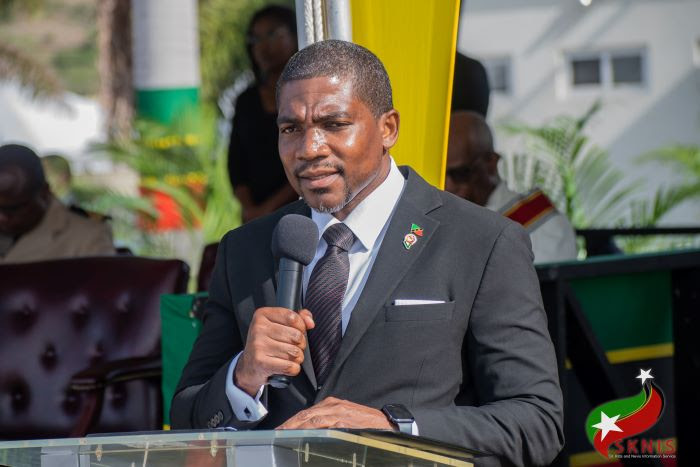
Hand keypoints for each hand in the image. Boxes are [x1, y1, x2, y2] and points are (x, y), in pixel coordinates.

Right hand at [234, 307, 314, 396]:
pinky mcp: (261, 362)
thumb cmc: (266, 344)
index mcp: (262, 315)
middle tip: (290, 348)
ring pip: (295, 352)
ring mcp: (258, 345)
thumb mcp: (278, 325)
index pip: (293, 317)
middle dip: (300, 345)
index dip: (301, 327)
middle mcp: (258, 328)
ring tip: (286, 358)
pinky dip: (293, 369)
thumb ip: (298, 318)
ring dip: (296, 358)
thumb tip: (310, 322)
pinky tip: (284, 366)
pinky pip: (290, 366)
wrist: (248, 366)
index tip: (296, 332)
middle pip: (296, 336)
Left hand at [276, 397, 394, 429]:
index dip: (291, 421)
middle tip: (276, 433)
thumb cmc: (367, 424)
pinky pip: (324, 425)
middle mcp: (333, 405)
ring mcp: (339, 412)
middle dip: (289, 424)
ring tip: (284, 435)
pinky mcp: (345, 420)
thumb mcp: (344, 421)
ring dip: (296, 427)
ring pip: (312, 418)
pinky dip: (312, 429)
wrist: (388, 424)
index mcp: (332, 405)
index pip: (306, 412)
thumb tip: (310, 432)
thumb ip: (328, 423)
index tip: (280, 429)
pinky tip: (303, 434)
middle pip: (305, 414)